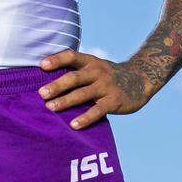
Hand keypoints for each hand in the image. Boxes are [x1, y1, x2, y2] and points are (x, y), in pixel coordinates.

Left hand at [37, 50, 153, 129]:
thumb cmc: (108, 75)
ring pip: (83, 94)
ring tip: (51, 108)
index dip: (57, 60)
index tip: (41, 65)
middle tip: (41, 94)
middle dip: (57, 85)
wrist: (140, 79)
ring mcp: (106, 87)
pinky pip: (98, 111)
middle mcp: (97, 72)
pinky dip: (85, 118)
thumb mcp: (95, 67)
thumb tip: (46, 79)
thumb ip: (76, 71)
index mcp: (90, 62)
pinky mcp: (114, 101)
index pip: (71, 56)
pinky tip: (73, 125)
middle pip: (74, 78)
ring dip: (66, 101)